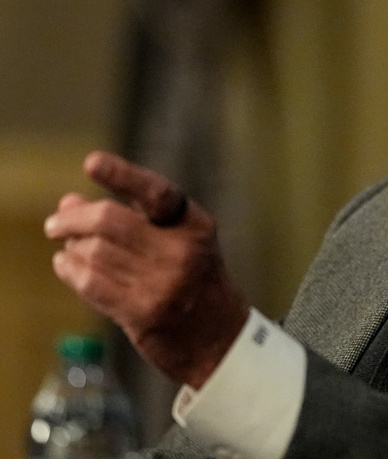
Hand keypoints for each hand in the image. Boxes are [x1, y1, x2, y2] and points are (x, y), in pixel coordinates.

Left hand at [45, 151, 248, 388]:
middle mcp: (183, 251)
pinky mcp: (143, 313)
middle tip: (55, 223)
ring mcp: (163, 283)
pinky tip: (67, 264)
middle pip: (111, 221)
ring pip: (95, 252)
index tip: (92, 163)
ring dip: (72, 247)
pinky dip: (70, 270)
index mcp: (195, 225)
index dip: (122, 175)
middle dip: (74, 219)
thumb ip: (132, 218)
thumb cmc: (194, 283)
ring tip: (69, 248)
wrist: (217, 338)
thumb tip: (70, 202)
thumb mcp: (181, 241)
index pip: (156, 192)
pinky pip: (90, 283)